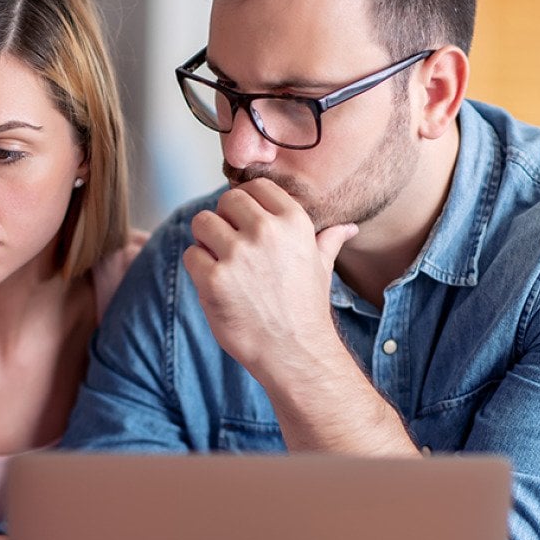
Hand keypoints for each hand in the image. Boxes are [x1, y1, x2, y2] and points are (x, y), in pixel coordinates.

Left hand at [183, 178, 357, 378]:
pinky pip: (191, 255)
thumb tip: (348, 228)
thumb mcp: (322, 268)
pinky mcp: (214, 279)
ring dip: (206, 241)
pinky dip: (198, 269)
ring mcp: (238, 254)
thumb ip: (327, 241)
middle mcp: (266, 231)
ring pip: (202, 223)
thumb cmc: (306, 309)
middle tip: (232, 248)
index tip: (246, 224)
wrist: (293, 351)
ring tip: (221, 264)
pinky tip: (215, 285)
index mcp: (293, 221)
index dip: (246, 204)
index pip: (255, 187)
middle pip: (226, 201)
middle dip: (224, 221)